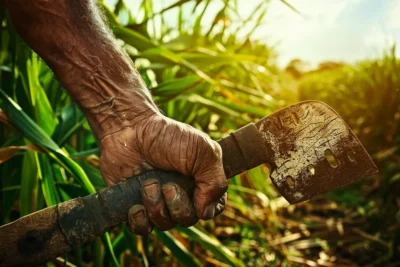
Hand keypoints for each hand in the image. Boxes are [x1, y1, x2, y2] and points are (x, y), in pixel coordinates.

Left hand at [99, 113, 227, 234]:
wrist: (130, 129)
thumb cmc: (168, 136)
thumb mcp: (203, 151)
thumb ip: (215, 181)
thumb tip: (206, 212)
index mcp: (201, 181)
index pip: (213, 209)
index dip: (206, 209)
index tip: (197, 195)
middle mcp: (181, 194)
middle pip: (187, 220)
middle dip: (177, 205)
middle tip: (167, 185)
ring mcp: (158, 201)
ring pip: (164, 224)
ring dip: (156, 207)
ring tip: (148, 184)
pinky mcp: (136, 205)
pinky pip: (142, 229)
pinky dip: (140, 221)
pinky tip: (136, 206)